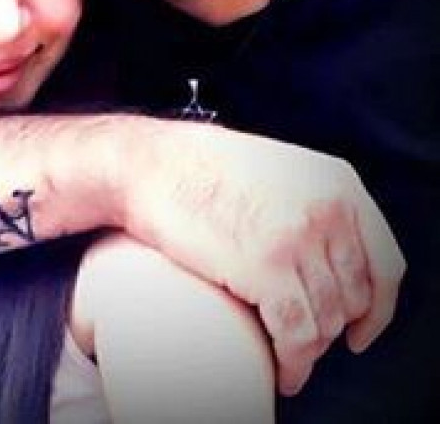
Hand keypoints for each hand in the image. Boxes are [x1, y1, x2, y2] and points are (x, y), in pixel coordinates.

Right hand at [113, 121, 404, 396]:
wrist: (150, 163)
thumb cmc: (204, 166)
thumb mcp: (280, 167)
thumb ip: (316, 200)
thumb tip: (335, 255)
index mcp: (338, 182)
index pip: (384, 262)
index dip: (378, 307)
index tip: (361, 330)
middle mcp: (328, 209)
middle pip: (353, 297)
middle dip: (332, 327)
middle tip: (303, 338)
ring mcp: (298, 239)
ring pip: (327, 322)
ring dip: (310, 349)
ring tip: (288, 355)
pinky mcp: (266, 269)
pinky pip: (298, 336)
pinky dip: (294, 364)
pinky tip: (284, 371)